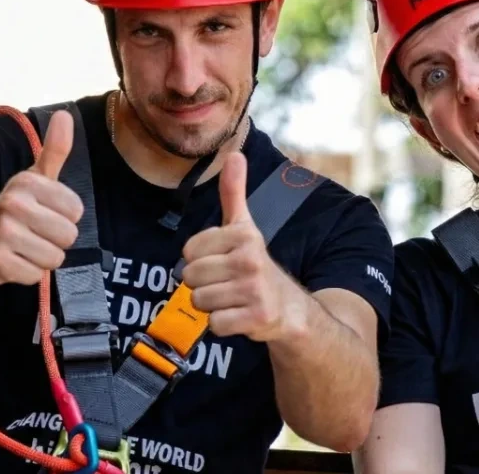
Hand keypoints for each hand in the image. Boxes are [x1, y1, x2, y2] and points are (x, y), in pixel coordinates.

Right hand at [0, 110, 83, 285]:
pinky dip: (25, 273)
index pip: (76, 210)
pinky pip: (35, 275)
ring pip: (54, 258)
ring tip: (21, 248)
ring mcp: (3, 234)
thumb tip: (65, 114)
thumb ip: (54, 150)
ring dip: (41, 258)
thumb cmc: (9, 210)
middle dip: (54, 240)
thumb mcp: (31, 178)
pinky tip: (9, 260)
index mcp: (26, 182)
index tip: (42, 214)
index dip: (63, 217)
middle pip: (68, 235)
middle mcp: (13, 204)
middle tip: (31, 234)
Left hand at [181, 152, 298, 342]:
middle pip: (191, 276)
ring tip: (231, 299)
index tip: (220, 261)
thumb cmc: (256, 264)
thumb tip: (235, 154)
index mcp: (243, 235)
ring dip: (211, 305)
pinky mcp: (256, 317)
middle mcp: (250, 259)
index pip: (188, 251)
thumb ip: (234, 192)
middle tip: (225, 283)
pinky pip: (214, 324)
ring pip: (199, 300)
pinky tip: (238, 315)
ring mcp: (254, 289)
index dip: (199, 259)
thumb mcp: (245, 227)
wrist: (290, 308)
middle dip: (203, 284)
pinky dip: (222, 324)